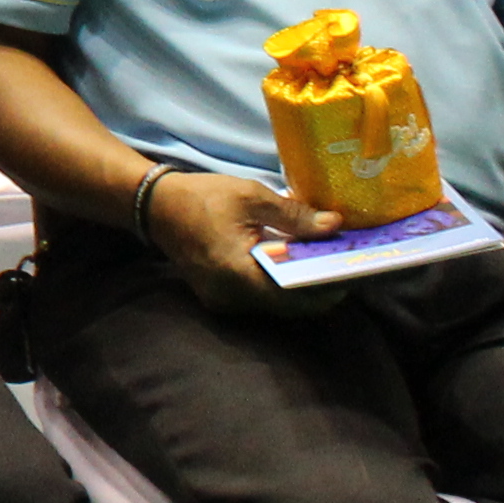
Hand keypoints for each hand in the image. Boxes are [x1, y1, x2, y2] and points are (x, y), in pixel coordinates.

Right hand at [148, 169, 342, 314]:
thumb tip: (336, 225)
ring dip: (296, 288)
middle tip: (337, 267)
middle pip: (288, 305)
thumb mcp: (251, 197)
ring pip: (273, 304)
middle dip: (316, 289)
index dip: (327, 289)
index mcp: (240, 274)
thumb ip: (295, 215)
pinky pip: (257, 298)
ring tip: (317, 264)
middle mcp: (232, 296)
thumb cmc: (202, 198)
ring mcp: (222, 300)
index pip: (296, 297)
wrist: (154, 205)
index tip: (349, 273)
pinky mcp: (217, 296)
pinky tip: (286, 265)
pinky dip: (275, 285)